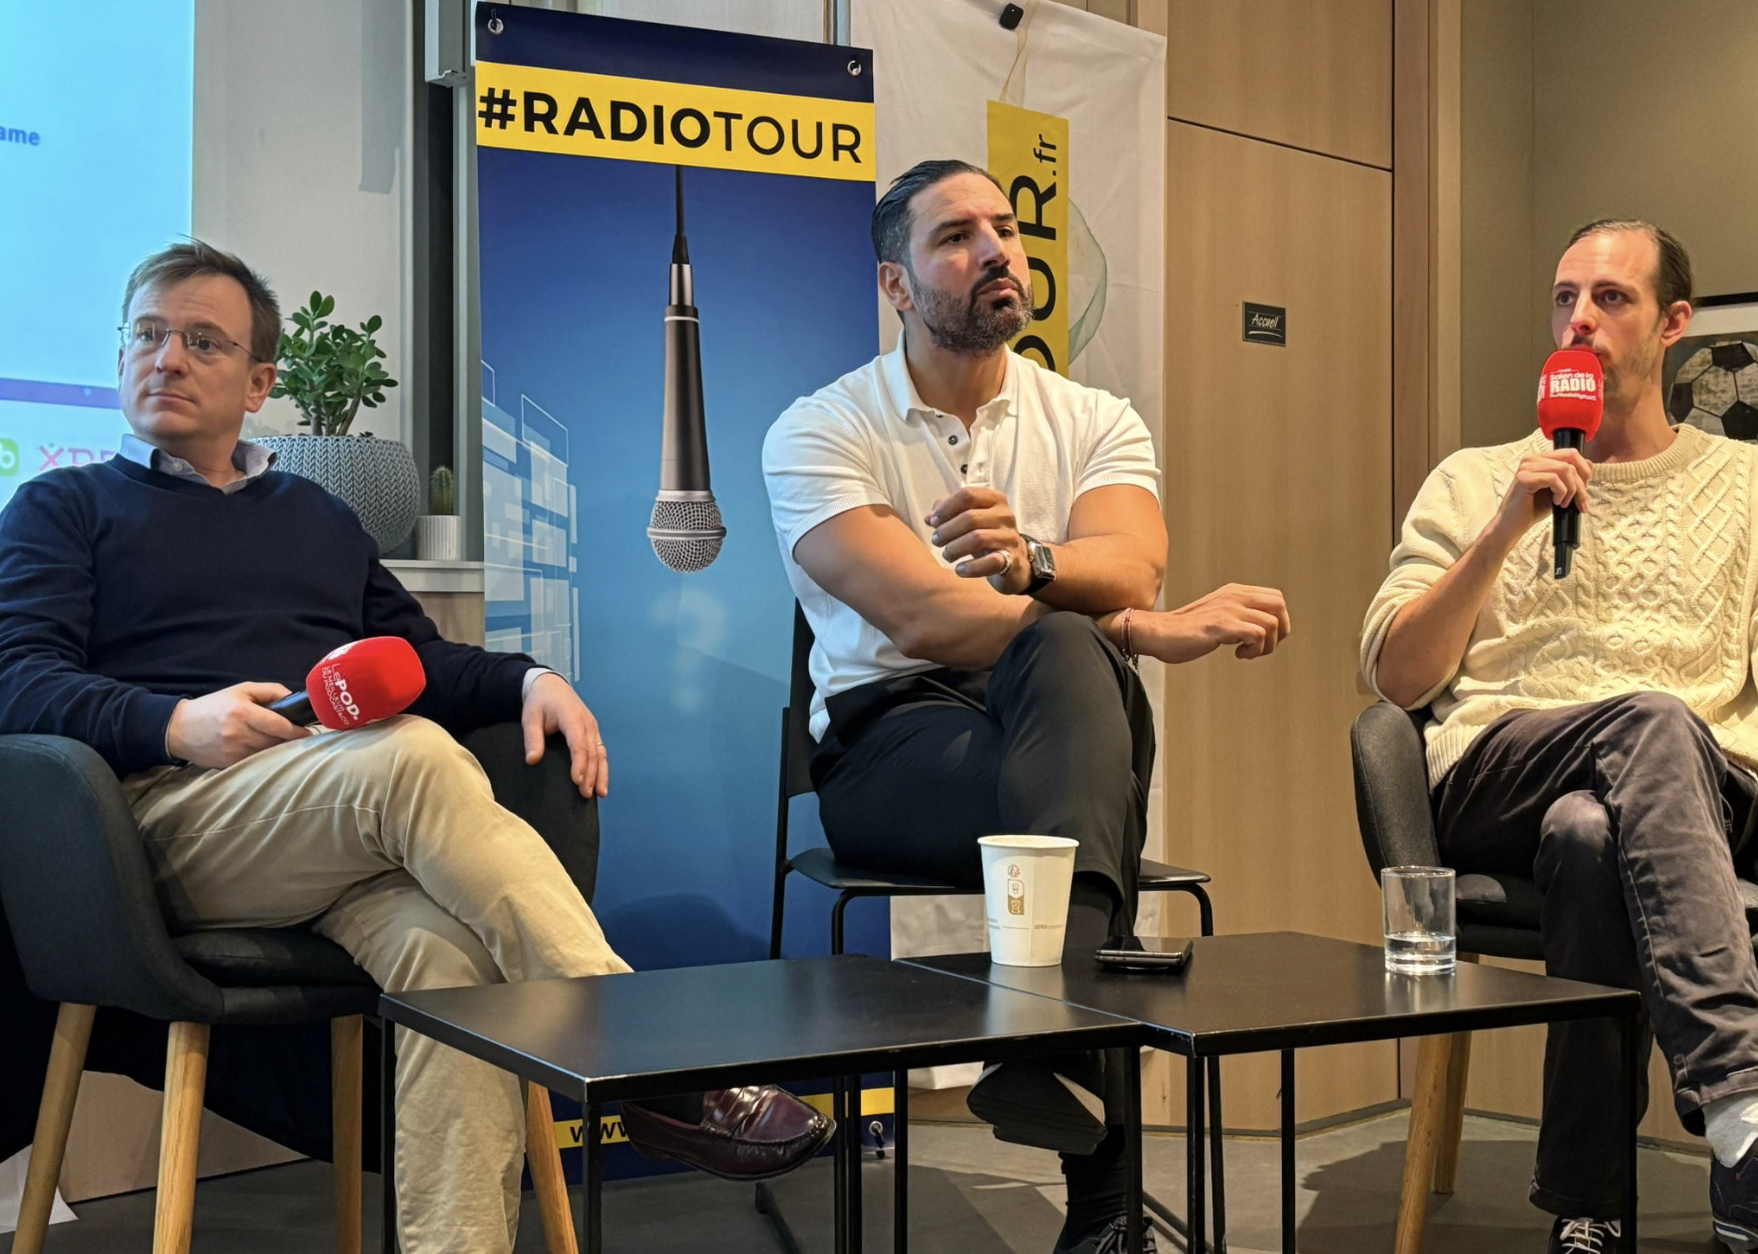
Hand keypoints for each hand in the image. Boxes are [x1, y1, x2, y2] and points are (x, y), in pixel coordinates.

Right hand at [166, 683, 310, 768]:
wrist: (179, 728)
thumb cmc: (214, 706)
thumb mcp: (241, 690)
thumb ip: (270, 690)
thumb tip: (294, 698)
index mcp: (242, 712)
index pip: (278, 725)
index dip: (297, 731)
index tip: (309, 732)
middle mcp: (238, 733)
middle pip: (276, 742)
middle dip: (290, 740)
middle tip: (301, 737)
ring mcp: (233, 751)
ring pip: (268, 754)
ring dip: (279, 749)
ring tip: (284, 743)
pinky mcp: (229, 764)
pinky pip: (256, 761)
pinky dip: (264, 757)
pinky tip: (266, 750)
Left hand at [522, 671, 607, 798]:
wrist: (551, 685)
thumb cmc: (540, 702)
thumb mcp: (530, 717)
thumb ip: (532, 738)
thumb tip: (532, 760)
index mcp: (572, 717)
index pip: (579, 744)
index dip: (579, 764)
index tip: (577, 781)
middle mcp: (587, 723)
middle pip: (592, 752)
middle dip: (591, 774)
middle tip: (585, 794)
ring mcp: (593, 728)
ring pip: (600, 753)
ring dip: (601, 774)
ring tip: (600, 794)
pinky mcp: (594, 732)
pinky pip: (601, 752)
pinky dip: (603, 768)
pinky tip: (602, 783)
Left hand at [925, 486, 1029, 593]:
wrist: (1015, 562)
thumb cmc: (987, 536)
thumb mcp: (969, 521)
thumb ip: (949, 515)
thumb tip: (929, 517)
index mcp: (994, 499)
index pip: (967, 494)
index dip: (946, 508)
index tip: (934, 522)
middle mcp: (1005, 515)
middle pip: (969, 517)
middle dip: (947, 530)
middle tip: (936, 541)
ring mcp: (1010, 537)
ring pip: (978, 538)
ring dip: (955, 548)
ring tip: (946, 555)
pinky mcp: (1012, 559)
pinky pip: (990, 562)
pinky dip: (971, 567)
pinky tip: (959, 570)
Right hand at [1134, 584, 1291, 661]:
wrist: (1159, 633)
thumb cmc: (1185, 631)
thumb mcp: (1216, 615)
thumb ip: (1236, 615)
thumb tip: (1261, 630)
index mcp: (1234, 592)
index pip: (1275, 599)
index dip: (1278, 621)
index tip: (1262, 639)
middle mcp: (1234, 596)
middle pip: (1279, 606)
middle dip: (1279, 632)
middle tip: (1261, 647)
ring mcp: (1229, 610)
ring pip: (1271, 624)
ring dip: (1265, 646)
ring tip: (1246, 653)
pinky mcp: (1222, 625)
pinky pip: (1257, 635)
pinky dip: (1254, 650)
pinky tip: (1238, 655)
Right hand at [1486, 448, 1592, 549]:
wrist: (1513, 525)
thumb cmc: (1532, 510)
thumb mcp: (1558, 491)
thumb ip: (1570, 477)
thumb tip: (1590, 464)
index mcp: (1539, 459)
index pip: (1571, 453)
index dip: (1584, 470)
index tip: (1584, 491)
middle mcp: (1532, 459)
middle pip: (1571, 458)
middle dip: (1581, 481)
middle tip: (1580, 501)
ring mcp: (1527, 467)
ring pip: (1565, 469)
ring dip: (1572, 490)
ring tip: (1565, 503)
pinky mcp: (1524, 478)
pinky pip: (1554, 479)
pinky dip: (1561, 492)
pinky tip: (1556, 502)